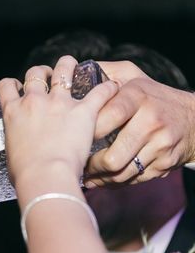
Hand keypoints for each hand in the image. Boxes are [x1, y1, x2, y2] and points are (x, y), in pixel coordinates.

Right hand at [0, 56, 119, 186]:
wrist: (44, 176)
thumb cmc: (25, 173)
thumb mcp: (11, 155)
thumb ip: (17, 143)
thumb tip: (22, 148)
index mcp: (13, 113)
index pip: (6, 87)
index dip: (14, 84)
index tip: (20, 88)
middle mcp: (34, 101)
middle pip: (36, 72)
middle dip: (43, 72)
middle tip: (49, 78)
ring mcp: (59, 103)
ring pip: (64, 69)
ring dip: (70, 66)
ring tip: (76, 69)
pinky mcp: (83, 110)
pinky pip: (100, 91)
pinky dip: (107, 87)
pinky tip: (111, 88)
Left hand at [84, 60, 194, 185]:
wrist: (193, 118)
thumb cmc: (151, 96)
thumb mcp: (132, 76)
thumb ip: (104, 73)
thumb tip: (73, 71)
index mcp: (137, 97)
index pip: (108, 117)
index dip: (86, 132)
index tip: (71, 139)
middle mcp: (151, 121)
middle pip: (112, 157)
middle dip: (90, 165)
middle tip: (76, 164)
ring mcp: (160, 145)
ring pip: (121, 173)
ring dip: (99, 178)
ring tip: (85, 174)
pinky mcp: (164, 163)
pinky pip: (132, 180)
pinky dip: (114, 182)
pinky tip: (102, 177)